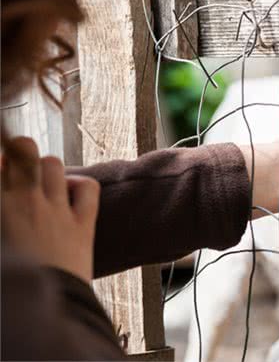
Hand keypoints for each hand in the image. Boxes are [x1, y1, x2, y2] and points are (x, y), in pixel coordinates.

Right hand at [1, 137, 99, 282]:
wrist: (37, 312)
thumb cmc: (9, 284)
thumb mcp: (1, 246)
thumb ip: (3, 212)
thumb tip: (7, 201)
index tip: (1, 170)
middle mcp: (22, 202)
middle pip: (23, 149)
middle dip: (19, 150)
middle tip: (18, 167)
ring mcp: (54, 211)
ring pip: (53, 164)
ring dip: (47, 169)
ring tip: (43, 185)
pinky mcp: (82, 224)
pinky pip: (88, 188)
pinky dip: (80, 186)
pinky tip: (70, 197)